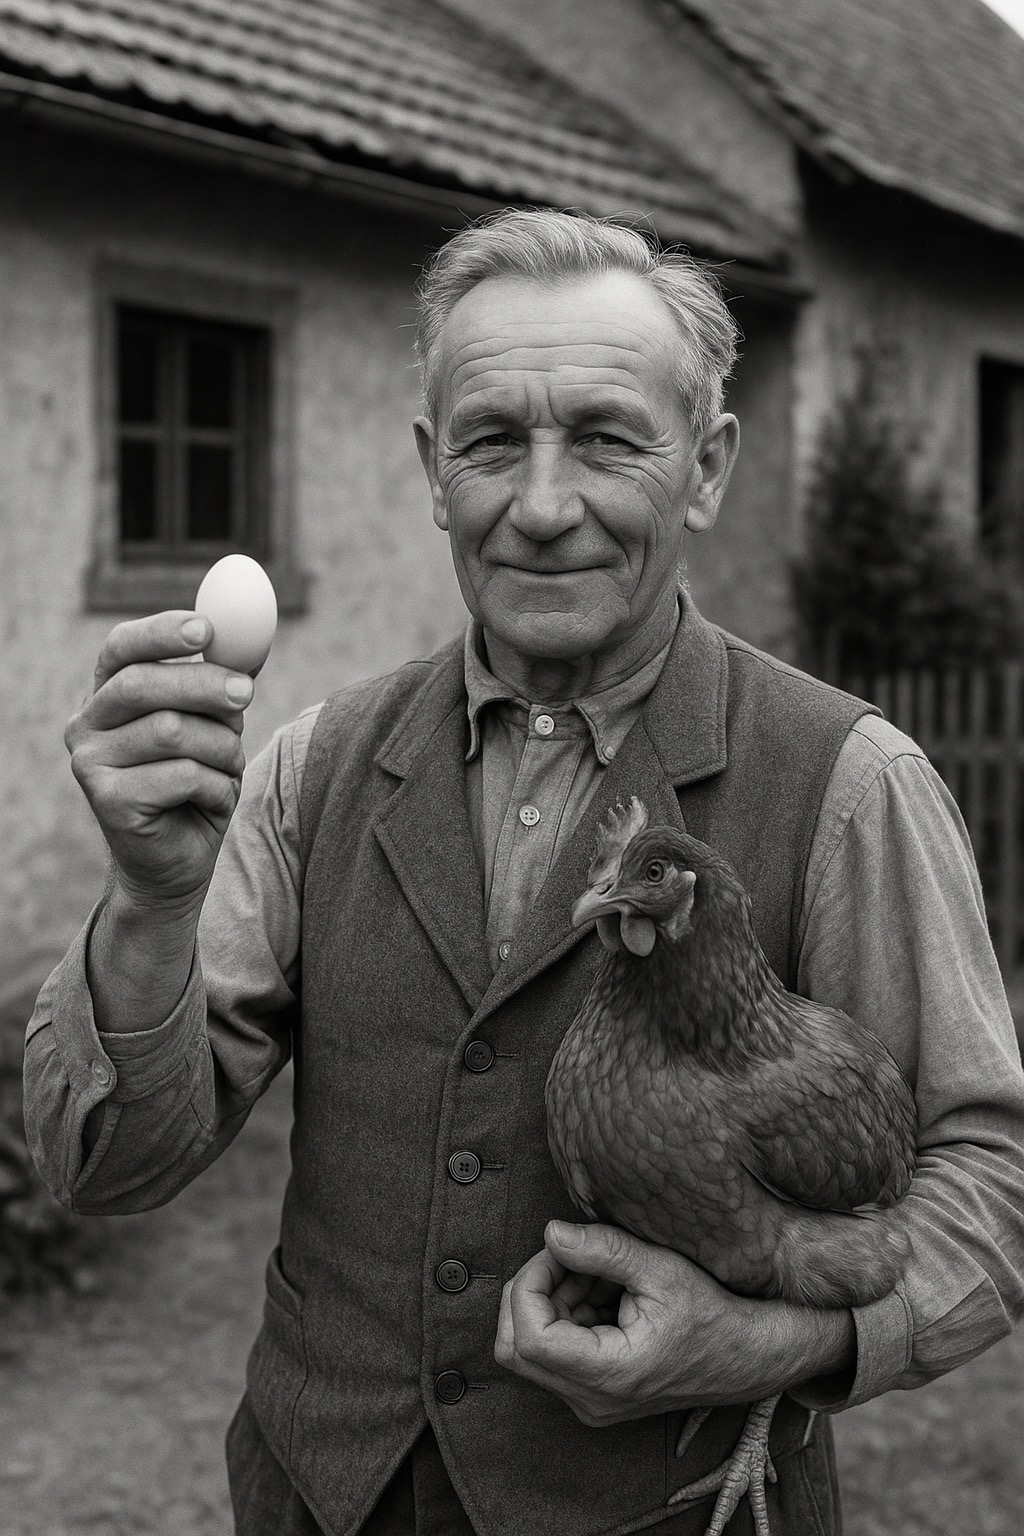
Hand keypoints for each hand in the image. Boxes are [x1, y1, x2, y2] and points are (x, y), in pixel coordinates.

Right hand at [65, 611, 253, 912]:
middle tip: (247, 692)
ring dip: (222, 748)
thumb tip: (253, 638)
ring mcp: (89, 763)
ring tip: (230, 767)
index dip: (162, 632)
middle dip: (204, 684)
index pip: (122, 647)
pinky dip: (216, 785)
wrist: (179, 860)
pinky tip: (213, 799)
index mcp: (108, 692)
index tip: (207, 628)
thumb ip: (224, 679)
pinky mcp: (107, 800)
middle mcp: (87, 723)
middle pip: (143, 684)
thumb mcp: (215, 724)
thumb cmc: (197, 782)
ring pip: (172, 732)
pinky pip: (182, 776)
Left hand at [495, 1220, 764, 1426]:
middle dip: (532, 1290)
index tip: (559, 1250)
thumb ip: (604, 1249)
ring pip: (531, 1348)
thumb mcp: (661, 1269)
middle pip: (514, 1349)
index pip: (527, 1338)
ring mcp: (590, 1402)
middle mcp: (591, 1400)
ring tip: (601, 1271)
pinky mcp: (593, 1393)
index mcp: (608, 1375)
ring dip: (552, 1298)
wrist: (746, 1358)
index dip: (529, 1283)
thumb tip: (551, 1232)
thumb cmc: (712, 1314)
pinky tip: (605, 1289)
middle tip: (570, 1257)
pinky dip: (567, 1312)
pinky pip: (555, 1352)